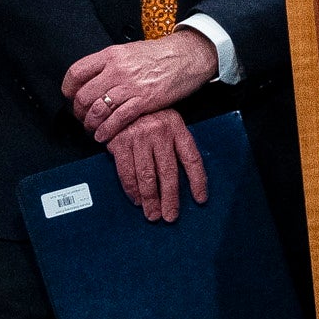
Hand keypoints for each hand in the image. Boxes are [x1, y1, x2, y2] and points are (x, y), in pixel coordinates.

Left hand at [65, 27, 216, 142]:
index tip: (70, 97)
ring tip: (92, 129)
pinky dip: (107, 131)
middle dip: (79, 111)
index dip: (68, 88)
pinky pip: (118, 120)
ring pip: (98, 110)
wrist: (187, 56)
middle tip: (82, 117)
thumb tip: (92, 78)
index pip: (76, 72)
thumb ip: (109, 63)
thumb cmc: (159, 55)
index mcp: (111, 55)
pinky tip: (103, 136)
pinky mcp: (144, 101)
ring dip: (90, 124)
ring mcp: (130, 86)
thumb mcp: (129, 50)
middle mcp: (117, 70)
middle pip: (84, 95)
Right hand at [106, 107, 210, 224]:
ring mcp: (138, 137)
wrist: (118, 102)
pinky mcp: (120, 142)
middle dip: (170, 198)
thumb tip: (188, 178)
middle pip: (168, 172)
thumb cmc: (147, 117)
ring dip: (150, 199)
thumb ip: (175, 144)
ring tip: (153, 214)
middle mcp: (159, 131)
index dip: (198, 180)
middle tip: (170, 215)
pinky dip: (132, 190)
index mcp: (176, 127)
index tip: (200, 199)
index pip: (192, 158)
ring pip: (147, 176)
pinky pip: (127, 172)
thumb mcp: (167, 123)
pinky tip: (137, 200)